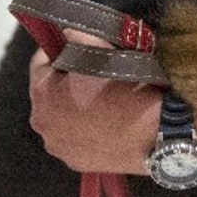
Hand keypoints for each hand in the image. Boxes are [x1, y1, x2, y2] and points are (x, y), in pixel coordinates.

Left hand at [28, 29, 196, 174]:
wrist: (155, 133)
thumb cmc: (127, 87)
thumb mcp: (102, 50)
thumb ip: (78, 35)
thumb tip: (67, 33)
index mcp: (42, 92)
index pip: (41, 61)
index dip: (60, 51)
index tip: (78, 47)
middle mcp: (41, 122)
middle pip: (50, 93)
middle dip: (67, 82)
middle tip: (95, 76)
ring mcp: (58, 146)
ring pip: (61, 117)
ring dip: (75, 107)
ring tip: (104, 102)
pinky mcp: (75, 162)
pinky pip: (75, 139)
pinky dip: (86, 130)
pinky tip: (107, 124)